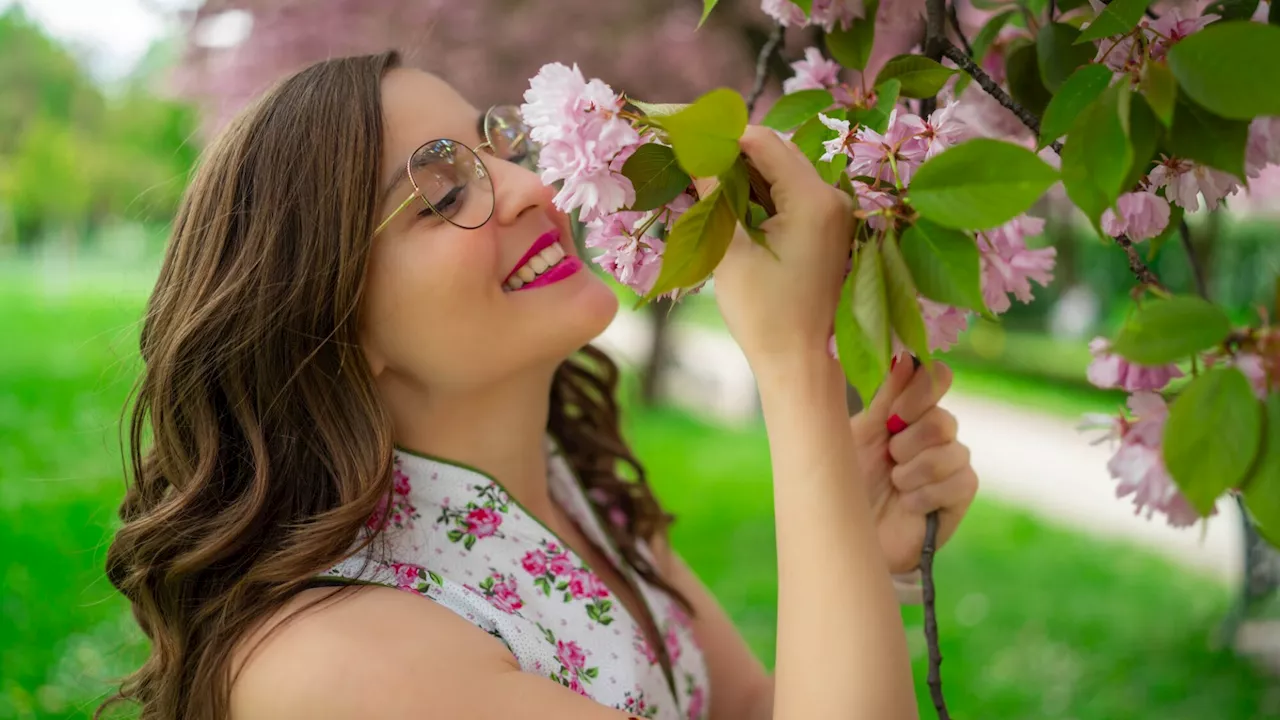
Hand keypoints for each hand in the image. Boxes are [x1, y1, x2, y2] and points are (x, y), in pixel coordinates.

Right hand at [705, 126, 854, 373]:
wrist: (798, 362)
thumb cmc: (764, 314)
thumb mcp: (730, 250)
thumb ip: (713, 194)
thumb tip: (691, 150)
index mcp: (815, 199)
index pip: (764, 141)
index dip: (721, 134)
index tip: (684, 131)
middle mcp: (833, 197)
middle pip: (776, 151)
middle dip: (730, 150)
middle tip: (686, 152)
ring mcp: (833, 213)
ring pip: (781, 171)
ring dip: (742, 171)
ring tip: (700, 176)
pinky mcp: (826, 228)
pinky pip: (789, 194)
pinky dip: (758, 192)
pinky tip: (726, 199)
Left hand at [851, 357, 977, 574]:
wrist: (852, 532)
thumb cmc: (850, 479)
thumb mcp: (861, 435)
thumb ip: (884, 397)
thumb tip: (904, 357)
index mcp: (911, 409)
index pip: (936, 377)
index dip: (920, 391)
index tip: (893, 415)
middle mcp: (936, 430)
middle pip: (941, 419)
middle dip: (907, 443)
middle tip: (888, 458)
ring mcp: (953, 460)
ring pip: (950, 450)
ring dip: (912, 472)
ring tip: (895, 484)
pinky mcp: (961, 492)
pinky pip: (959, 481)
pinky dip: (925, 495)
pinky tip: (908, 504)